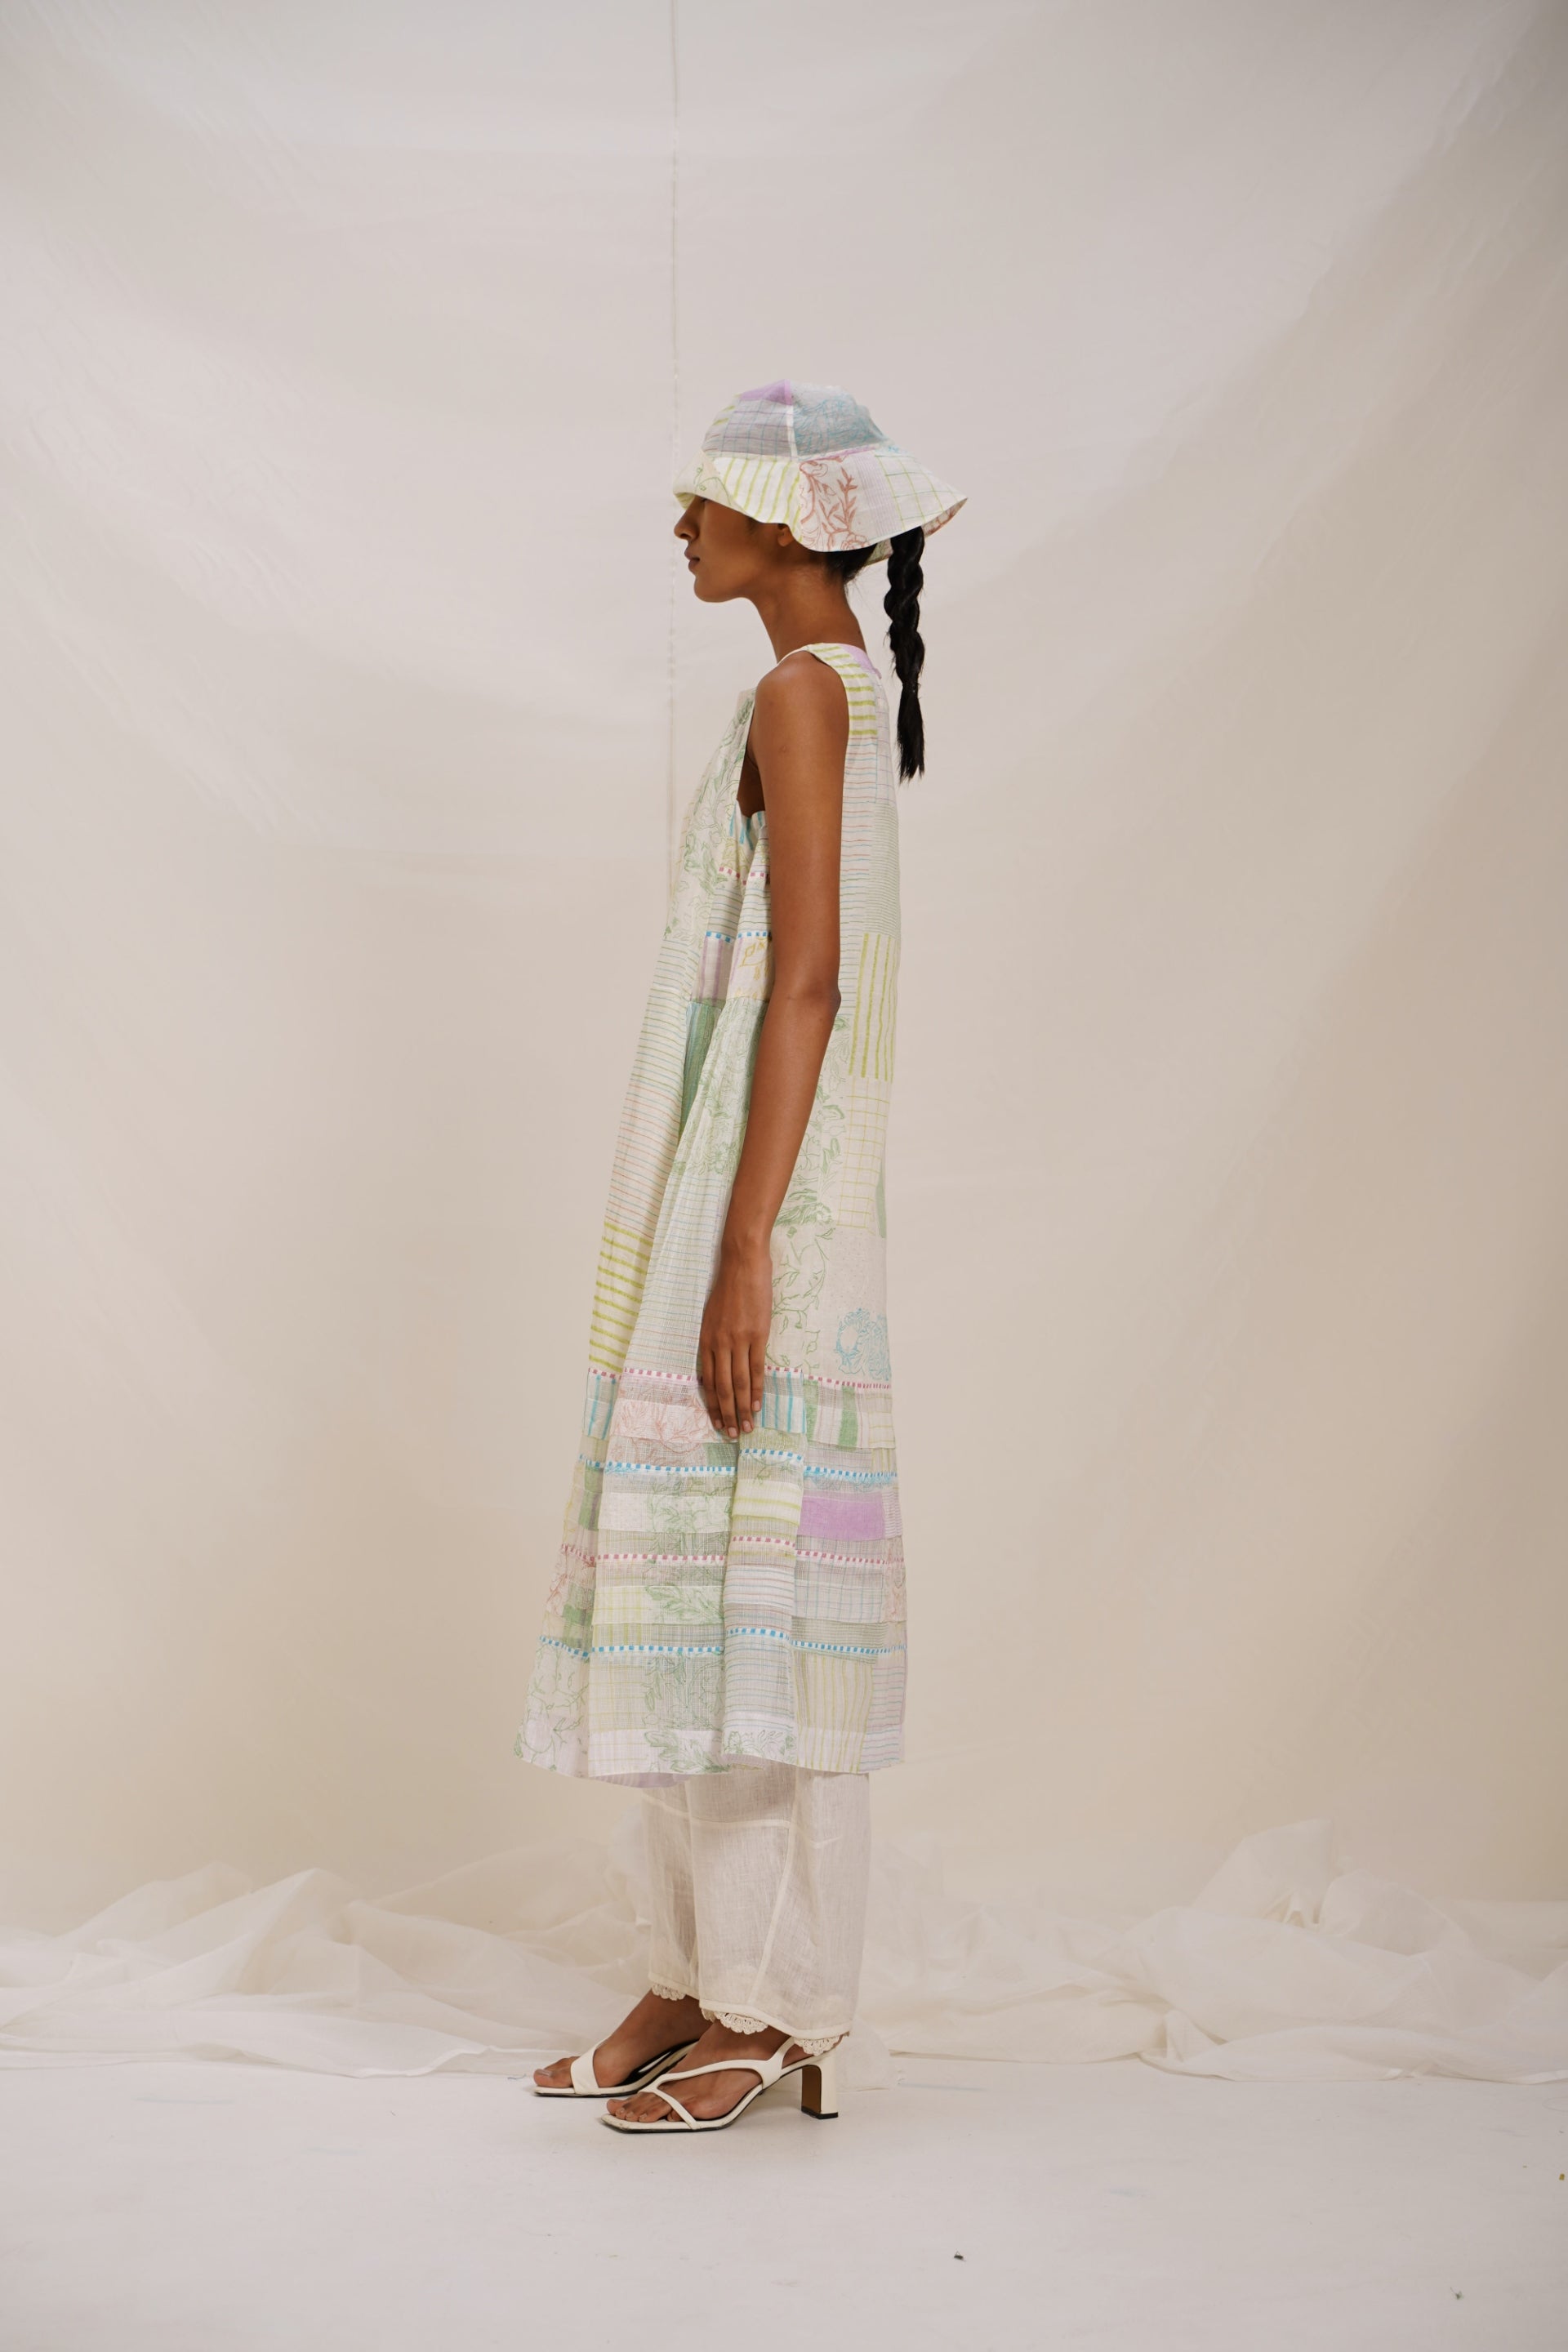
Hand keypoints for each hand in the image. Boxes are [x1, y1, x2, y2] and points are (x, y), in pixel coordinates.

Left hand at [698, 1238, 771, 1437]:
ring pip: (738, 1384)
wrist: (743, 1263)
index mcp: (705, 1340)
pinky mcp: (757, 1335)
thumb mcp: (712, 1314)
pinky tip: (757, 1405)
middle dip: (726, 1413)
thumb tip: (718, 1361)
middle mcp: (718, 1344)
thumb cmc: (728, 1286)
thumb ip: (714, 1339)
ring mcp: (737, 1340)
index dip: (712, 1404)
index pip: (706, 1381)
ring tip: (746, 1427)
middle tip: (732, 1434)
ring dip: (742, 1409)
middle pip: (721, 1387)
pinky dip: (756, 1390)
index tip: (717, 1421)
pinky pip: (755, 1369)